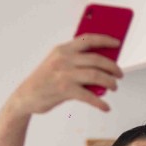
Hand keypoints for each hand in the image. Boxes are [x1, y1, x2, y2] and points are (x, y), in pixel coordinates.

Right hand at [8, 35, 123, 115]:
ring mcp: (64, 74)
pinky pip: (89, 96)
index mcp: (63, 49)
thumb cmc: (45, 80)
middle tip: (119, 74)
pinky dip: (100, 103)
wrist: (25, 97)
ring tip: (114, 87)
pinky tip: (105, 106)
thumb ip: (75, 62)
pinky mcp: (64, 90)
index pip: (88, 39)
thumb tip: (102, 68)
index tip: (117, 42)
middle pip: (97, 59)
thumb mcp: (57, 64)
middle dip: (113, 67)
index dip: (105, 39)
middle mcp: (64, 59)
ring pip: (97, 75)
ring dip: (110, 82)